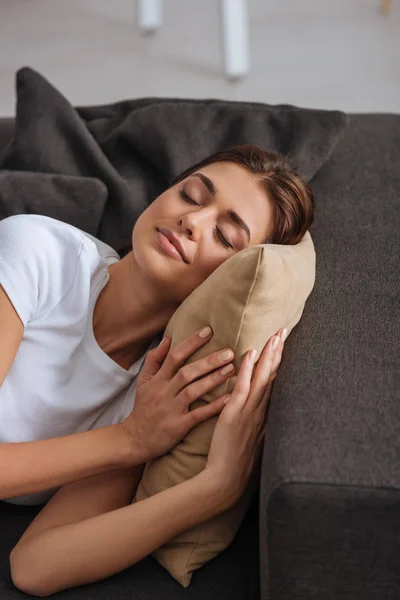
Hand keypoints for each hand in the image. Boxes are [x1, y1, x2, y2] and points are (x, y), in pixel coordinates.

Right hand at [120, 327, 234, 463]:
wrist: (135, 438)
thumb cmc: (143, 407)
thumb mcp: (143, 381)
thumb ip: (155, 359)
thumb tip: (168, 339)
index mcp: (158, 380)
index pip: (174, 356)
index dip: (191, 342)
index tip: (208, 331)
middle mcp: (165, 392)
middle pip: (187, 372)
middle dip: (209, 361)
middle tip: (229, 352)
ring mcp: (172, 409)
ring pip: (193, 391)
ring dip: (213, 380)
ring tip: (232, 369)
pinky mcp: (178, 426)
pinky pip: (198, 415)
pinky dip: (214, 407)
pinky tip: (230, 399)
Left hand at [203, 328, 285, 509]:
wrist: (226, 480)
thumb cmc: (234, 460)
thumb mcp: (249, 437)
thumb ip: (254, 419)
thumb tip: (257, 406)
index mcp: (264, 415)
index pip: (274, 382)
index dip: (279, 362)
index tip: (283, 343)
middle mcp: (261, 411)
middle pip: (274, 376)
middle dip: (279, 352)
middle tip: (284, 330)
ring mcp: (250, 413)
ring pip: (264, 378)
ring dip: (270, 356)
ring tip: (275, 336)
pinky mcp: (235, 415)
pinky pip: (244, 388)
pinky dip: (249, 370)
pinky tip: (251, 354)